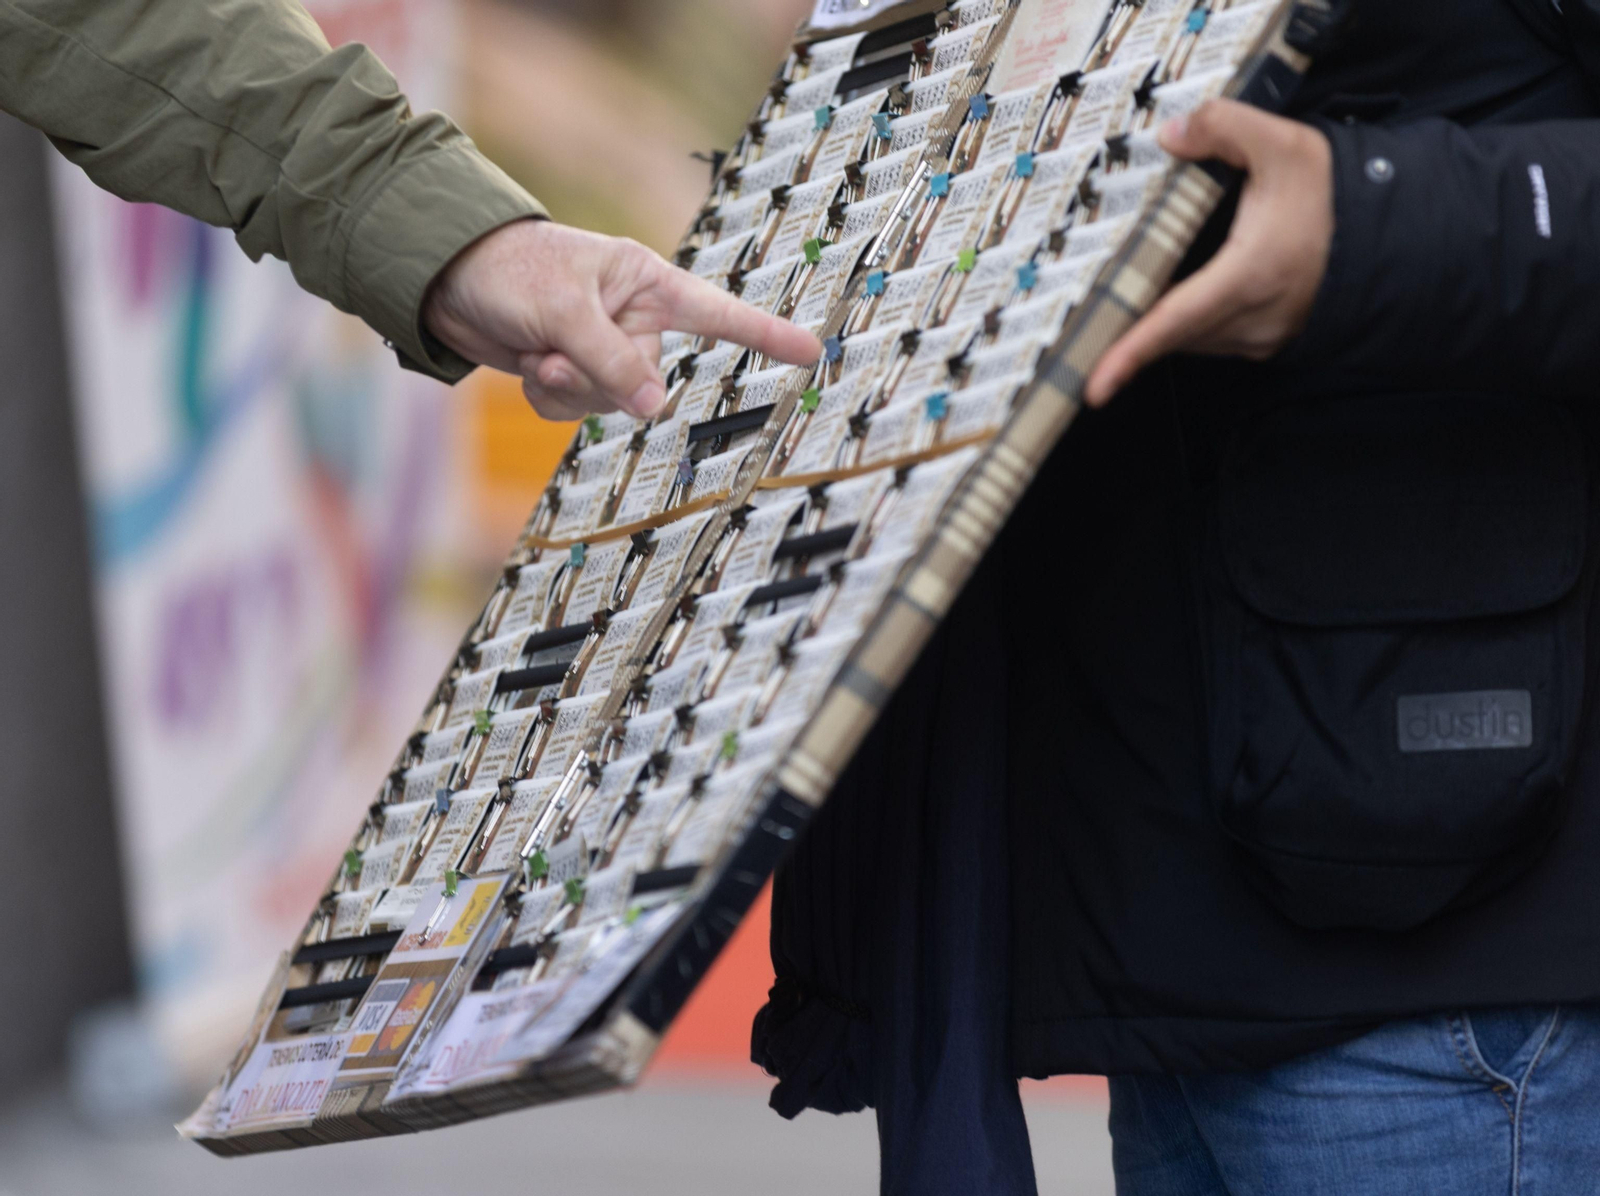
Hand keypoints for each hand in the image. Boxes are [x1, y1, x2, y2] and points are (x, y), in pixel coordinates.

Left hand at [424, 220, 821, 419]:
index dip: (766, 335)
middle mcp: (631, 317)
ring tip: (536, 355)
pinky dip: (550, 398)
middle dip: (598, 378)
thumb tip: (655, 407)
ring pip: (609, 403)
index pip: (719, 314)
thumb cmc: (508, 270)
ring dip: (568, 390)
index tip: (812, 352)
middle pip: (646, 379)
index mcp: (646, 284)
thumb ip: (612, 361)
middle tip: (554, 350)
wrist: (443, 278)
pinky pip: (576, 410)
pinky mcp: (569, 368)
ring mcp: (601, 347)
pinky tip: (526, 368)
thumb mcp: (565, 313)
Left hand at [1084, 99, 1333, 405]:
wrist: (1399, 234)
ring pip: (1189, 338)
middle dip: (1129, 326)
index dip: (1129, 355)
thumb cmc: (1341, 198)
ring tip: (1131, 295)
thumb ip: (1225, 129)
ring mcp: (1259, 338)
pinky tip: (1180, 292)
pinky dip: (1188, 322)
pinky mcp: (1266, 342)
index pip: (1173, 323)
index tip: (1094, 385)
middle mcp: (1250, 320)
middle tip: (1089, 318)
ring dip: (1161, 320)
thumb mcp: (1285, 147)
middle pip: (1169, 333)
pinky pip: (1211, 338)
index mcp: (1246, 278)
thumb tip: (1171, 134)